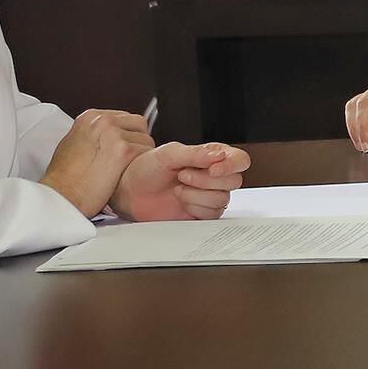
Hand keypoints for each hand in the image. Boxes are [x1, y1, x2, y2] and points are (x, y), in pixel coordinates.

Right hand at [40, 109, 155, 215]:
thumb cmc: (64, 178)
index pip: (125, 117)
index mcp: (90, 117)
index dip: (128, 135)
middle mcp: (102, 121)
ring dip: (140, 156)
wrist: (60, 196)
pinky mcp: (123, 150)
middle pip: (139, 124)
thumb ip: (94, 135)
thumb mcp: (73, 144)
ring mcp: (113, 134)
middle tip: (126, 161)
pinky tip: (127, 176)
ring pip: (146, 140)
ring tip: (123, 170)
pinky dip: (142, 166)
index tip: (123, 149)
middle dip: (137, 142)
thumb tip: (111, 137)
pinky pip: (147, 153)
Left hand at [111, 142, 250, 221]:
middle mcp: (213, 176)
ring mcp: (208, 196)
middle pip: (234, 181)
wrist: (128, 192)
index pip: (239, 160)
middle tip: (183, 175)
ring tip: (178, 188)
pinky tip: (180, 200)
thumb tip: (220, 156)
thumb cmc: (145, 168)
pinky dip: (195, 207)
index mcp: (211, 157)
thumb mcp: (169, 154)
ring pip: (222, 199)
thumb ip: (196, 153)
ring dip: (197, 194)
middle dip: (206, 180)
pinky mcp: (201, 213)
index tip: (214, 168)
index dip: (232, 165)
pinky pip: (212, 214)